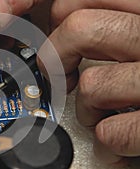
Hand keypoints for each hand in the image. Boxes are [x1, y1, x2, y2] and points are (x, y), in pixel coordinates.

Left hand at [37, 0, 139, 165]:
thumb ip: (115, 25)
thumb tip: (66, 21)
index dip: (59, 18)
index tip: (55, 36)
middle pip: (78, 29)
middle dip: (57, 57)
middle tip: (63, 74)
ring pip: (91, 83)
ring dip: (87, 106)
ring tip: (102, 110)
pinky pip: (112, 130)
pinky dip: (109, 138)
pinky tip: (124, 132)